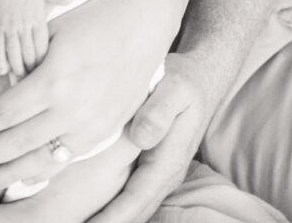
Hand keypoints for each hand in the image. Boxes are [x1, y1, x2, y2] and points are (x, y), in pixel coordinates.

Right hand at [0, 0, 70, 76]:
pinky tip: (3, 69)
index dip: (42, 60)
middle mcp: (24, 24)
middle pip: (28, 52)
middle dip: (31, 67)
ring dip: (17, 66)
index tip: (44, 69)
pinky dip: (0, 58)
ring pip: (14, 51)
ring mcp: (11, 26)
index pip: (41, 45)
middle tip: (33, 77)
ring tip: (21, 76)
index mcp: (37, 19)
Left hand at [0, 0, 161, 194]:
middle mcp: (72, 109)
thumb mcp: (50, 30)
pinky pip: (68, 157)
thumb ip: (15, 54)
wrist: (142, 23)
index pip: (6, 113)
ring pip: (43, 159)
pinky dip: (43, 168)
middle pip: (19, 142)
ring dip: (11, 172)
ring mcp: (91, 124)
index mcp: (53, 80)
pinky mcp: (106, 131)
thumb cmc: (92, 19)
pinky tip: (26, 174)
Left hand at [90, 52, 220, 221]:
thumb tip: (141, 138)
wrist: (200, 81)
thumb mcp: (175, 88)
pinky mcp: (151, 167)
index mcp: (168, 160)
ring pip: (133, 206)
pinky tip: (90, 210)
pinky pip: (132, 194)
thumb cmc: (184, 82)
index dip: (114, 216)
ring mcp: (159, 174)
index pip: (138, 197)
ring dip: (110, 218)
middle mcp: (165, 174)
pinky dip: (114, 206)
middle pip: (135, 211)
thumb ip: (159, 111)